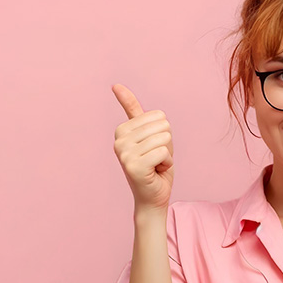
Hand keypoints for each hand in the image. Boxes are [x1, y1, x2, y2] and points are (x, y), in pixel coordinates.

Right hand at [112, 83, 175, 212]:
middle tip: (156, 159)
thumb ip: (133, 111)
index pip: (158, 115)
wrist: (153, 198)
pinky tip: (156, 172)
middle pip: (163, 125)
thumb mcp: (148, 135)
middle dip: (167, 144)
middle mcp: (119, 141)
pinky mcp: (133, 166)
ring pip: (165, 138)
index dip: (163, 134)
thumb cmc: (154, 166)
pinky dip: (166, 163)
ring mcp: (124, 154)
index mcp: (122, 130)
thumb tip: (115, 85)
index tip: (152, 149)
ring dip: (167, 155)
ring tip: (155, 165)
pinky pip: (164, 152)